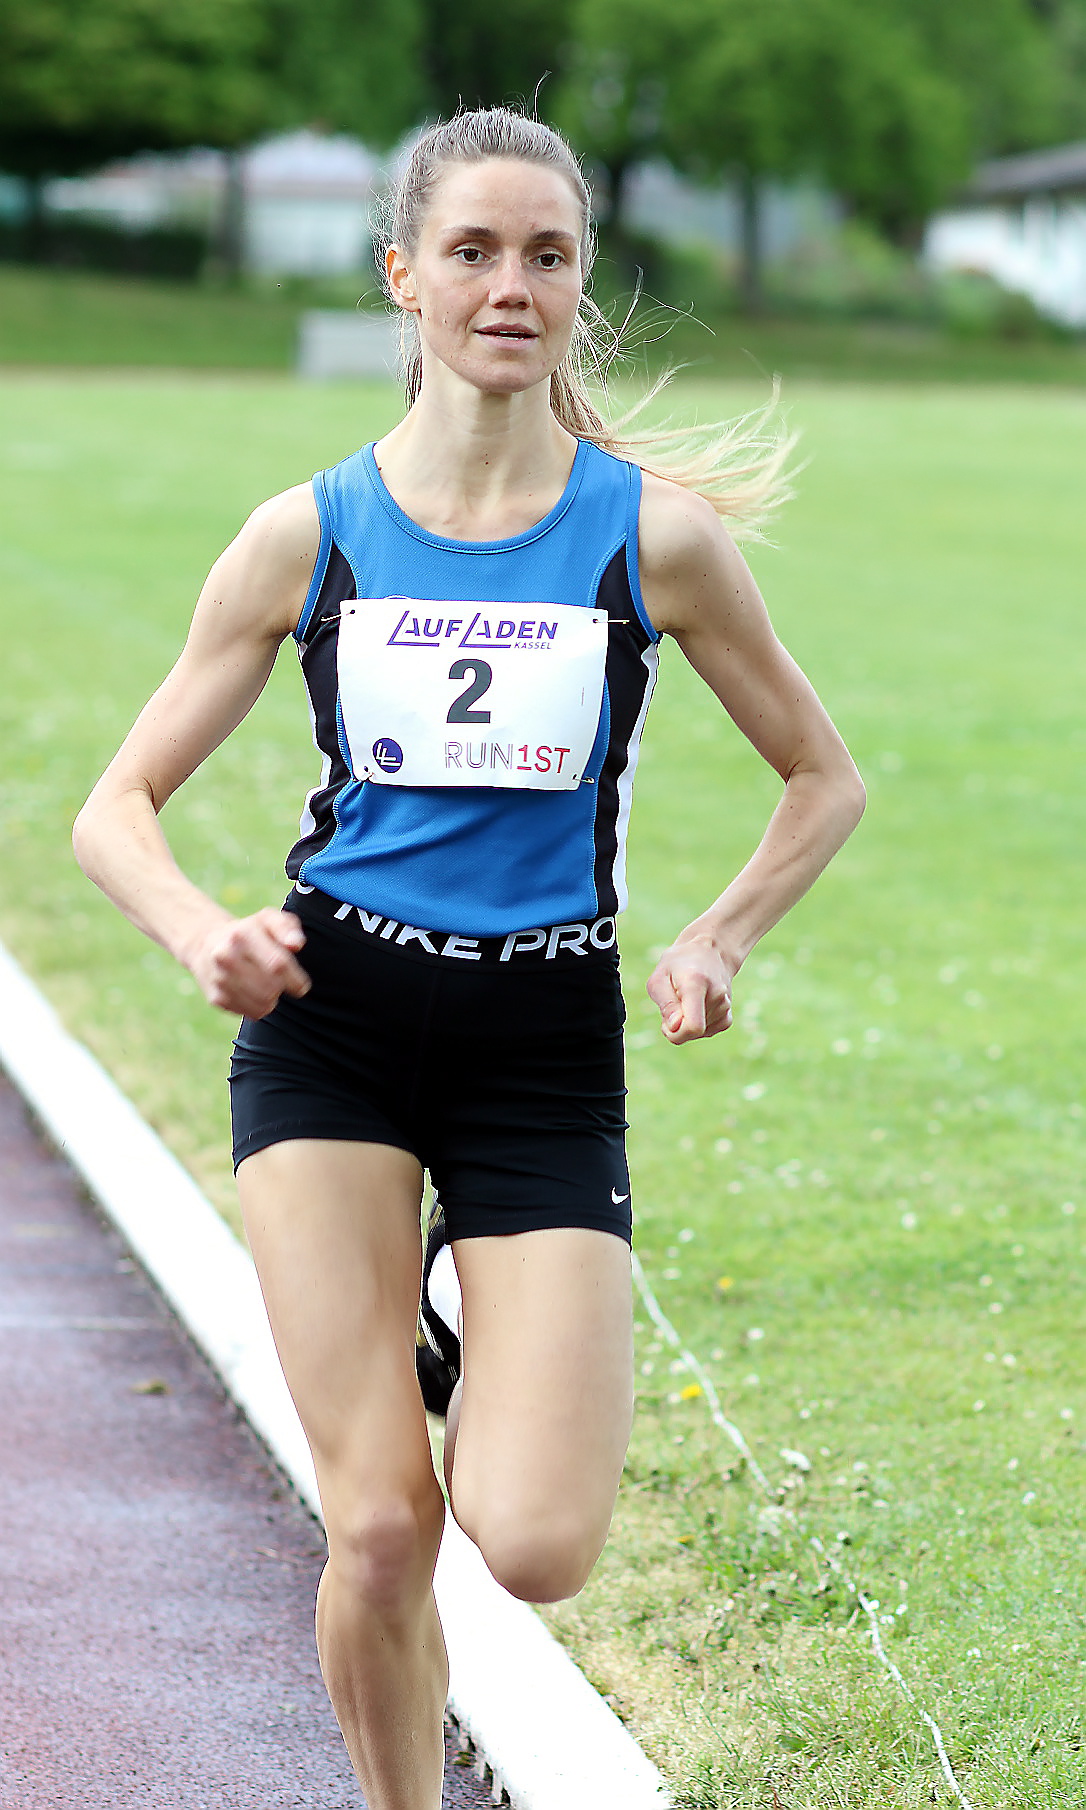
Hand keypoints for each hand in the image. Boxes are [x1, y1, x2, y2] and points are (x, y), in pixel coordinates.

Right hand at [186, 908, 310, 1018]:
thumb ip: (287, 927)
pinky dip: (259, 1006)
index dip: (295, 979)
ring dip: (272, 999)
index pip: (277, 964)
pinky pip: (252, 1013)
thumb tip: (296, 944)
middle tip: (278, 979)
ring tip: (266, 984)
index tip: (302, 986)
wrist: (206, 943)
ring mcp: (219, 979)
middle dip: (281, 987)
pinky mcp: (216, 998)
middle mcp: (226, 956)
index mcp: (243, 934)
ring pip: (263, 1005)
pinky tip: (253, 992)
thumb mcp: (268, 919)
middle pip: (271, 989)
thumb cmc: (248, 932)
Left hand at [646, 936, 733, 1044]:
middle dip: (677, 1026)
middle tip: (673, 1003)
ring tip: (686, 999)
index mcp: (696, 984)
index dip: (676, 1033)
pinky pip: (709, 1032)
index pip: (694, 1026)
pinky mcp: (728, 1015)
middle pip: (694, 1032)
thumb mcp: (659, 978)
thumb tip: (674, 1028)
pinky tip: (696, 1008)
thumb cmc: (677, 965)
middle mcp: (716, 995)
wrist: (708, 952)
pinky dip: (699, 1026)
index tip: (666, 1022)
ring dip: (687, 1023)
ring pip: (700, 1034)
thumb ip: (666, 1004)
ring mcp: (725, 1005)